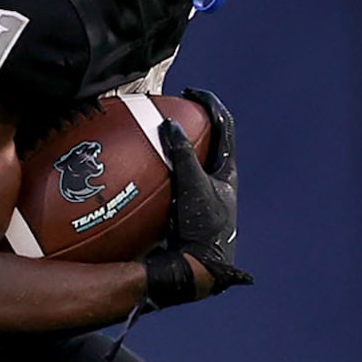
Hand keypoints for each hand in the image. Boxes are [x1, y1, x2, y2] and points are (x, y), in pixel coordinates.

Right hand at [151, 88, 249, 299]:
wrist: (200, 268)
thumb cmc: (202, 227)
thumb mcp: (192, 186)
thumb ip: (183, 154)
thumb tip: (169, 124)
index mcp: (227, 171)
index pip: (224, 125)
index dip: (210, 104)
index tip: (189, 94)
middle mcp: (218, 182)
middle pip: (208, 141)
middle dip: (189, 124)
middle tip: (167, 112)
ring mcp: (202, 198)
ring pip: (189, 163)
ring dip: (172, 150)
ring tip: (149, 140)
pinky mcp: (186, 213)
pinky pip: (170, 184)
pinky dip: (156, 175)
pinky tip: (134, 178)